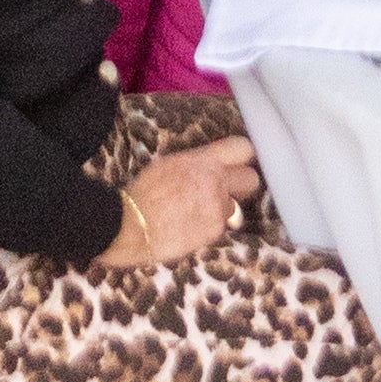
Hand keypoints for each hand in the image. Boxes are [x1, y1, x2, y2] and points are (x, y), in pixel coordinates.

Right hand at [114, 138, 256, 265]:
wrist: (128, 227)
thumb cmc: (142, 193)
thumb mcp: (169, 164)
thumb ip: (197, 163)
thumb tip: (209, 165)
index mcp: (205, 160)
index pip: (244, 148)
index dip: (242, 158)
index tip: (236, 164)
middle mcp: (217, 182)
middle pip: (251, 180)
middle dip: (241, 186)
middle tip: (226, 192)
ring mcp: (217, 209)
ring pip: (235, 208)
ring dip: (220, 211)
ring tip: (196, 215)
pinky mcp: (212, 232)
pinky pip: (219, 228)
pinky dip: (208, 229)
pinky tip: (189, 228)